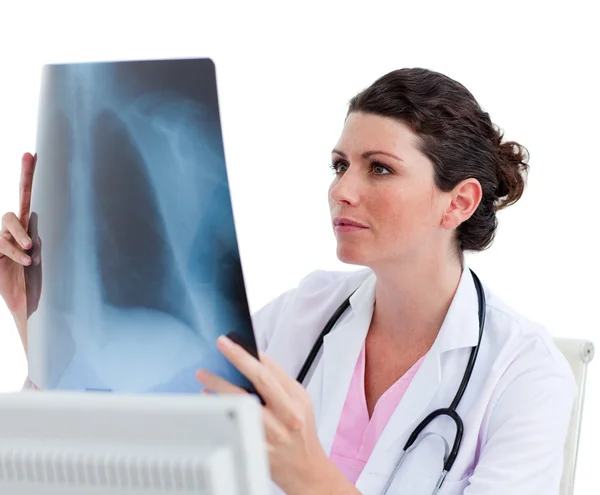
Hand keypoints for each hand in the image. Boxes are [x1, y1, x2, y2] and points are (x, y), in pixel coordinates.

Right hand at [0, 153, 41, 350]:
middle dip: (26, 176)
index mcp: (36, 227)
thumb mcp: (55, 258)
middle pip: (20, 199)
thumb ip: (52, 241)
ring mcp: (7, 239)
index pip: (33, 197)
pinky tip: (28, 261)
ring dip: (22, 235)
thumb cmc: (47, 281)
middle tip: (28, 160)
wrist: (33, 304)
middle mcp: (21, 229)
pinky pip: (3, 243)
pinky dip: (16, 251)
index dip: (31, 176)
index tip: (33, 154)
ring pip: (9, 222)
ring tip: (32, 250)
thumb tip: (53, 226)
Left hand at [196, 335, 346, 494]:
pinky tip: (208, 401)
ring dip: (220, 386)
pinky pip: (234, 426)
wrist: (307, 469)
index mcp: (296, 400)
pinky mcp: (259, 450)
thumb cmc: (301, 431)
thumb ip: (280, 383)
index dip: (250, 354)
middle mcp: (287, 415)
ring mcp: (273, 434)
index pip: (272, 371)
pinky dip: (219, 410)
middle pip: (260, 381)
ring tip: (203, 375)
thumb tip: (255, 360)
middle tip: (221, 345)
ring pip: (243, 403)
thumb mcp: (300, 402)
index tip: (232, 341)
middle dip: (238, 359)